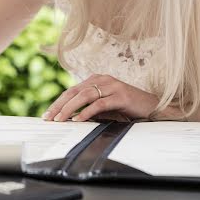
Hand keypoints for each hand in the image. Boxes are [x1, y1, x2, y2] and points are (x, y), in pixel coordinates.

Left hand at [42, 74, 157, 122]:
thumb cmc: (128, 108)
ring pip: (84, 95)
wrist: (152, 107)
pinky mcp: (121, 95)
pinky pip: (100, 103)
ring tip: (60, 119)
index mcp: (97, 80)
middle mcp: (103, 79)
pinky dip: (87, 111)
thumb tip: (70, 118)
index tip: (47, 115)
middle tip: (48, 118)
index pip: (72, 90)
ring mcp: (112, 86)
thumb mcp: (106, 107)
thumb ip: (90, 108)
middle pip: (75, 91)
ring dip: (70, 108)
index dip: (58, 102)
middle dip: (59, 105)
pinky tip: (79, 119)